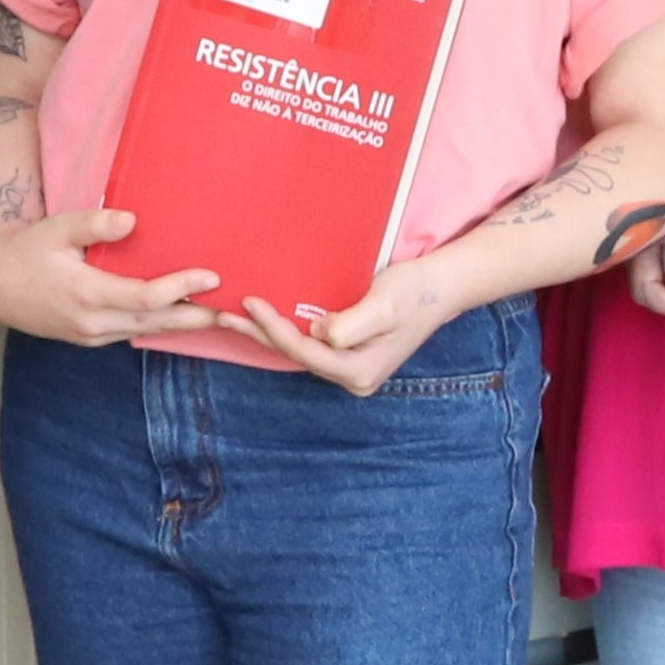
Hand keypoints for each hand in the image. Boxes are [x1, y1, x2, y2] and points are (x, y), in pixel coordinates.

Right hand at [0, 203, 218, 345]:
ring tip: (218, 313)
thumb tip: (131, 220)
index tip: (211, 276)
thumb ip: (94, 223)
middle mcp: (92, 322)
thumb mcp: (56, 228)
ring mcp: (92, 335)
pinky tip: (181, 316)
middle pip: (156, 322)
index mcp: (86, 294)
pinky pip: (133, 333)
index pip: (145, 297)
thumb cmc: (26, 251)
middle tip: (234, 308)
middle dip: (197, 316)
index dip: (181, 288)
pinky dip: (160, 325)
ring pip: (147, 331)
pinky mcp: (90, 339)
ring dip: (182, 324)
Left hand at [232, 258, 454, 394]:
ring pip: (299, 351)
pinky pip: (309, 343)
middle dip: (260, 334)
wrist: (440, 287)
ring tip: (234, 315)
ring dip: (268, 333)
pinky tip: (265, 316)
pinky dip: (286, 329)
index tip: (250, 302)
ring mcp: (349, 368)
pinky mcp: (347, 353)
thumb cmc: (414, 292)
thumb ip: (351, 324)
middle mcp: (351, 377)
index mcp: (359, 372)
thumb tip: (319, 332)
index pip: (304, 352)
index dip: (273, 329)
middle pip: (296, 356)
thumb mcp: (384, 304)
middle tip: (223, 313)